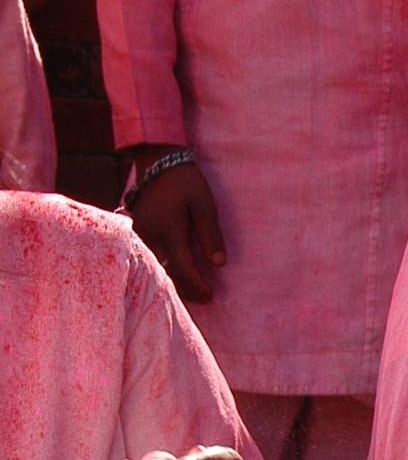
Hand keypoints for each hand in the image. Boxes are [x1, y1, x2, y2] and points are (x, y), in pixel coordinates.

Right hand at [125, 152, 225, 302]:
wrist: (158, 162)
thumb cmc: (186, 183)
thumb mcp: (205, 205)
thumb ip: (210, 234)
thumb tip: (218, 264)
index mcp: (168, 229)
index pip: (182, 267)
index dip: (197, 285)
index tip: (210, 295)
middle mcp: (149, 234)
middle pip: (166, 272)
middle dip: (185, 288)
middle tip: (204, 297)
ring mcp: (140, 233)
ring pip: (155, 265)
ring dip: (173, 279)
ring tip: (193, 288)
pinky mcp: (137, 231)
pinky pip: (149, 255)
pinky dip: (163, 267)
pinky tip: (177, 273)